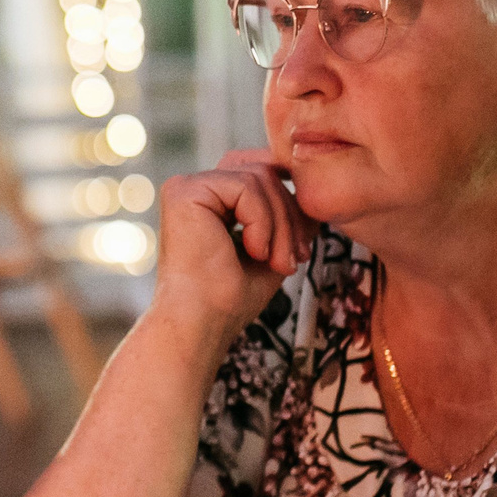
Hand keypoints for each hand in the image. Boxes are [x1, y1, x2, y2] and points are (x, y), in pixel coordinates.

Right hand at [151, 149, 320, 347]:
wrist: (203, 323)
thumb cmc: (231, 298)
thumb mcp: (272, 249)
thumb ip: (286, 218)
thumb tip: (312, 193)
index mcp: (211, 200)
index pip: (261, 175)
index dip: (289, 203)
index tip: (300, 248)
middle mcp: (195, 187)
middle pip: (263, 172)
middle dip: (290, 216)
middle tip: (293, 261)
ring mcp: (187, 186)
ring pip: (259, 177)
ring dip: (280, 224)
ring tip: (276, 263)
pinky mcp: (184, 191)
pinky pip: (245, 186)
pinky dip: (262, 221)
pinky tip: (254, 252)